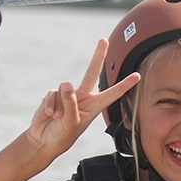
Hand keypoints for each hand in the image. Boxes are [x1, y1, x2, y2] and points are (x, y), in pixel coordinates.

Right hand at [26, 38, 140, 158]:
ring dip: (60, 106)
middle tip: (104, 40)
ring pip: (65, 89)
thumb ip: (71, 103)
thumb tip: (66, 83)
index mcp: (94, 106)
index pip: (112, 93)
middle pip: (91, 72)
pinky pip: (52, 94)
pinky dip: (50, 105)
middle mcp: (83, 98)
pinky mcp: (54, 95)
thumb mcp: (71, 122)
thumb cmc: (62, 136)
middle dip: (98, 56)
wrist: (44, 140)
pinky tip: (49, 115)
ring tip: (57, 118)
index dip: (124, 85)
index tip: (137, 76)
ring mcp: (68, 95)